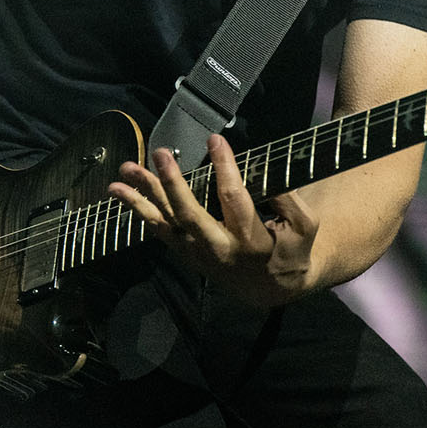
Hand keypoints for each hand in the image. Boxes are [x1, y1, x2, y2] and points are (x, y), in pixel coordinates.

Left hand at [109, 134, 319, 308]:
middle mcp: (219, 249)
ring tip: (124, 171)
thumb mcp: (304, 227)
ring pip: (167, 224)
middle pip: (190, 216)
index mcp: (252, 242)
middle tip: (161, 153)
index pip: (234, 200)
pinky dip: (140, 211)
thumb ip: (289, 200)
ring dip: (142, 196)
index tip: (216, 139)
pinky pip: (159, 231)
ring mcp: (197, 253)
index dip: (225, 169)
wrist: (270, 288)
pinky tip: (121, 192)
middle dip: (173, 184)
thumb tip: (266, 172)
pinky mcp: (186, 253)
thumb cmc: (290, 248)